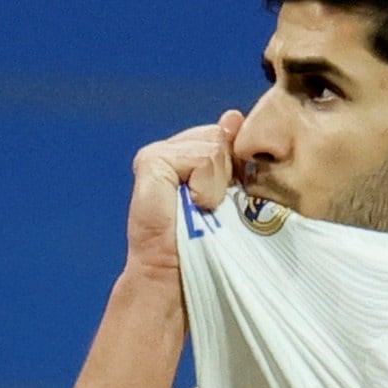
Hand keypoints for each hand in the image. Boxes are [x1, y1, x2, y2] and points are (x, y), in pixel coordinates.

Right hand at [124, 112, 245, 281]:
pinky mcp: (152, 160)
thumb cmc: (210, 243)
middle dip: (228, 173)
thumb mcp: (232, 195)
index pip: (226, 135)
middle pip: (221, 136)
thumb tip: (232, 116)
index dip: (235, 164)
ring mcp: (161, 153)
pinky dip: (206, 186)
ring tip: (203, 208)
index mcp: (192, 154)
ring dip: (218, 183)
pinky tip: (194, 204)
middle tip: (213, 205)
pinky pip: (202, 157)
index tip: (226, 197)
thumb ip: (234, 159)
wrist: (179, 272)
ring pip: (215, 145)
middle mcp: (174, 149)